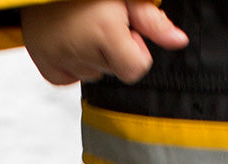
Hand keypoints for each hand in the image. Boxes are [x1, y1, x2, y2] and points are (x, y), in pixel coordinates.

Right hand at [21, 0, 187, 85]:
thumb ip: (153, 21)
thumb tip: (179, 41)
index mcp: (104, 33)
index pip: (136, 70)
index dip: (135, 51)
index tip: (124, 30)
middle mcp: (82, 52)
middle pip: (115, 72)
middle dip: (112, 51)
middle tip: (97, 23)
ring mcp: (61, 62)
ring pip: (94, 74)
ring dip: (92, 55)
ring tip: (80, 26)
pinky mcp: (48, 70)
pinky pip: (72, 78)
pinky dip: (73, 62)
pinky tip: (68, 39)